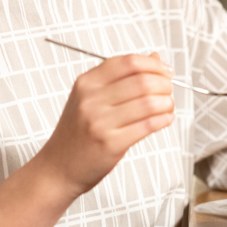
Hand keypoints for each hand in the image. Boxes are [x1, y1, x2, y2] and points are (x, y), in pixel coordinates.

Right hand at [37, 52, 173, 199]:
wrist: (57, 168)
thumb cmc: (76, 133)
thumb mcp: (90, 98)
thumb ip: (121, 77)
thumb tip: (154, 58)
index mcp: (87, 83)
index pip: (128, 62)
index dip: (153, 64)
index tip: (165, 70)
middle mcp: (91, 100)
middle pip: (142, 80)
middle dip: (164, 84)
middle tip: (169, 90)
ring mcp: (100, 122)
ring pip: (148, 102)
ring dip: (167, 103)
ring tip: (168, 106)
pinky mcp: (110, 143)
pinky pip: (148, 125)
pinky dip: (163, 119)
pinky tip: (165, 119)